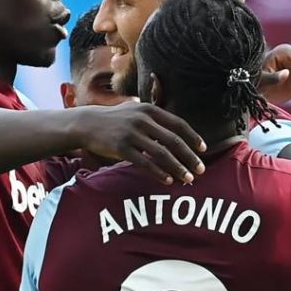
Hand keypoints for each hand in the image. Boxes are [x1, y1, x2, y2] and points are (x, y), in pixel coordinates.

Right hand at [75, 102, 205, 184]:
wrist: (87, 124)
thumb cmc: (116, 119)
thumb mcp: (136, 110)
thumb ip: (155, 118)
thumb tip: (177, 131)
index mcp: (149, 110)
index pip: (178, 124)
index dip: (193, 137)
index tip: (203, 150)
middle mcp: (142, 120)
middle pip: (173, 140)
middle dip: (189, 156)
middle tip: (201, 169)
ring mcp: (131, 133)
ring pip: (161, 154)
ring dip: (177, 168)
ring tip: (188, 179)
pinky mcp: (121, 147)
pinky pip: (144, 163)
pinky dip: (158, 173)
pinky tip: (168, 181)